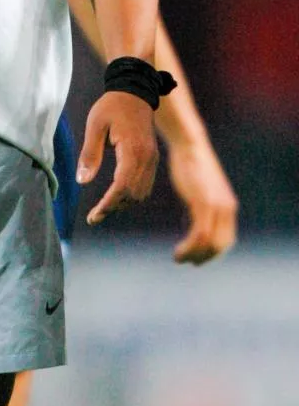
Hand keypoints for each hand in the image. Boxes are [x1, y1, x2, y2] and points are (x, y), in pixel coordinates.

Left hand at [77, 91, 158, 225]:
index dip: (108, 204)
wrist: (135, 91)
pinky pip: (145, 185)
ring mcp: (152, 159)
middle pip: (133, 195)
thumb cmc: (112, 106)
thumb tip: (82, 181)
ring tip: (103, 207)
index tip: (93, 215)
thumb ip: (89, 153)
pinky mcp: (152, 159)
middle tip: (94, 216)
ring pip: (141, 193)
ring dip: (123, 203)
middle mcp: (147, 159)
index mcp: (132, 150)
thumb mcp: (95, 125)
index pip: (122, 187)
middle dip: (113, 207)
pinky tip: (116, 195)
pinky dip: (131, 195)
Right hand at [166, 136, 238, 263]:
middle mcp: (226, 209)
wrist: (190, 145)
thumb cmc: (191, 164)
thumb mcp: (200, 188)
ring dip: (193, 255)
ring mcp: (216, 206)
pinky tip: (178, 250)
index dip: (212, 254)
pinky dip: (189, 248)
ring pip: (209, 244)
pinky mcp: (203, 203)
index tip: (196, 259)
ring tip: (178, 258)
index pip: (226, 241)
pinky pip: (200, 235)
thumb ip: (203, 204)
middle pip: (220, 246)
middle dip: (203, 258)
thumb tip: (196, 218)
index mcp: (228, 206)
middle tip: (185, 260)